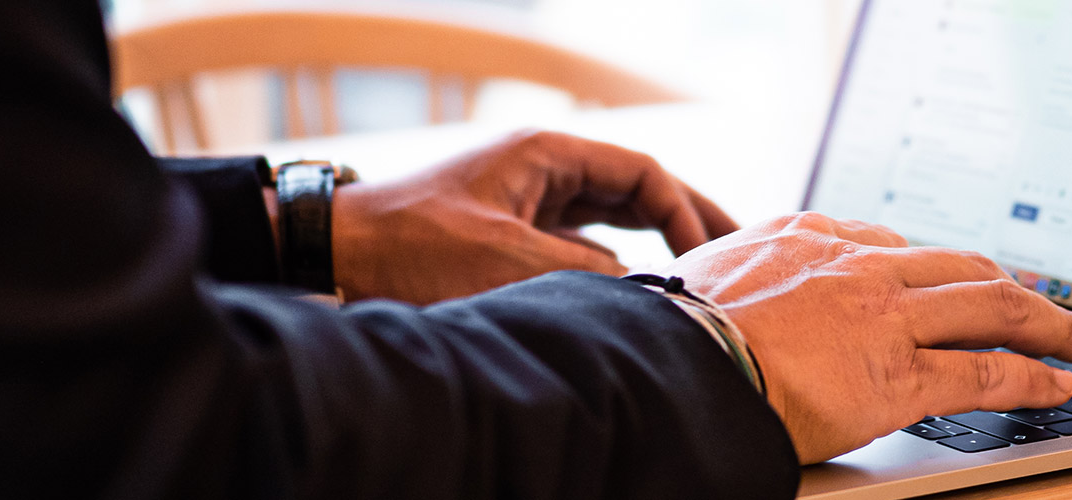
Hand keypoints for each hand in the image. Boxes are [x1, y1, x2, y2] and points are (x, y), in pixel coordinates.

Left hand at [330, 130, 738, 303]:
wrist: (333, 256)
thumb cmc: (409, 248)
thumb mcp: (507, 261)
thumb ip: (584, 274)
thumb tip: (644, 293)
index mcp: (545, 154)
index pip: (641, 173)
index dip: (683, 212)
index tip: (702, 259)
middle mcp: (542, 170)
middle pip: (636, 188)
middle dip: (687, 219)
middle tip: (738, 251)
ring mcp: (528, 201)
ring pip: (613, 216)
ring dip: (655, 242)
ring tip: (701, 272)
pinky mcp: (511, 235)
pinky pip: (583, 243)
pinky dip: (618, 263)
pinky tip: (639, 289)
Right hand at [661, 212, 1071, 463]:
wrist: (666, 365)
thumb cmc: (670, 334)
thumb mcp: (705, 280)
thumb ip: (740, 282)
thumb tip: (730, 300)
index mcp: (807, 237)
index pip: (895, 246)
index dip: (938, 270)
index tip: (957, 282)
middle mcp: (857, 265)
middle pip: (962, 265)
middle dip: (1015, 284)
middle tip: (1048, 303)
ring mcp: (884, 317)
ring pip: (993, 305)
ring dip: (1051, 321)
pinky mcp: (898, 374)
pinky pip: (986, 369)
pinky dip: (1034, 375)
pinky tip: (1059, 384)